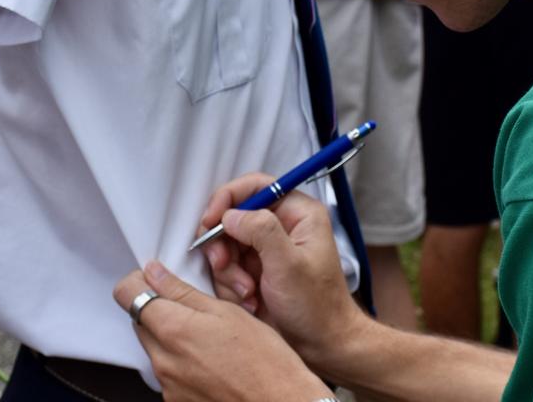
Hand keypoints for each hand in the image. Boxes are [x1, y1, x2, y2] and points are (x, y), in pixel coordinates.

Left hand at [114, 262, 331, 401]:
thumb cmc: (263, 360)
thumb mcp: (227, 311)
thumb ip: (183, 291)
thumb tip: (155, 274)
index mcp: (173, 329)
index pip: (126, 293)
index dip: (138, 281)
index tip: (154, 279)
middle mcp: (163, 360)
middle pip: (141, 321)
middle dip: (160, 310)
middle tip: (193, 308)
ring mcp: (168, 385)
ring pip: (156, 348)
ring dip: (173, 338)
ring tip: (210, 340)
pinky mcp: (176, 401)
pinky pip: (169, 373)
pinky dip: (183, 364)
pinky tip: (212, 362)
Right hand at [196, 174, 365, 364]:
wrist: (321, 345)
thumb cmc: (317, 306)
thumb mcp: (289, 264)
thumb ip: (260, 231)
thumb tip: (231, 214)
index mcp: (298, 214)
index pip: (255, 186)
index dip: (227, 199)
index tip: (210, 221)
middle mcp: (281, 226)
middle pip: (233, 217)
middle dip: (225, 245)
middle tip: (224, 263)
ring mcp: (265, 249)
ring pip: (225, 245)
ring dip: (229, 271)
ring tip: (248, 292)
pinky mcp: (254, 271)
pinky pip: (227, 269)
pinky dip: (231, 285)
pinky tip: (249, 301)